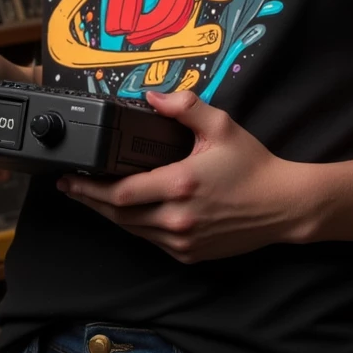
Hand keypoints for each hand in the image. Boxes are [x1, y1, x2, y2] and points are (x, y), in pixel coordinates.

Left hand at [56, 88, 312, 262]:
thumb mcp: (222, 126)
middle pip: (118, 215)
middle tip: (69, 188)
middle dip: (90, 201)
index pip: (121, 192)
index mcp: (180, 184)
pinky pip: (151, 241)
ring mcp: (182, 241)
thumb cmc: (253, 165)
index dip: (90, 187)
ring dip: (109, 215)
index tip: (71, 177)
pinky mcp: (189, 254)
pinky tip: (126, 213)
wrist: (283, 205)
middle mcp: (177, 218)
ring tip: (91, 198)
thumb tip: (151, 97)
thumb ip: (185, 107)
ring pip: (132, 231)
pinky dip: (134, 227)